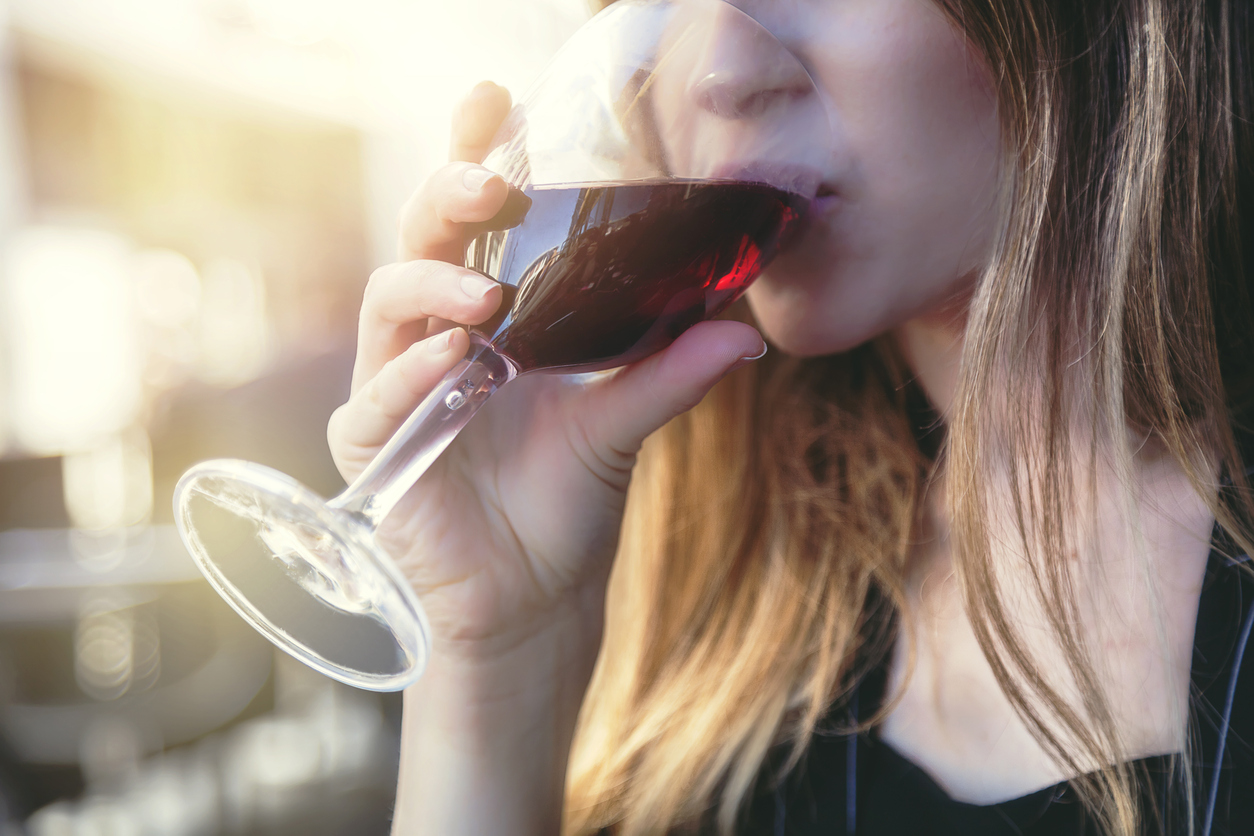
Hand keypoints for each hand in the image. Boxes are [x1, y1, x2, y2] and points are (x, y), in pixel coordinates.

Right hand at [326, 81, 765, 678]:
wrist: (536, 596)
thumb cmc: (568, 500)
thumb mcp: (624, 423)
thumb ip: (671, 372)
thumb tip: (751, 330)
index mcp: (491, 314)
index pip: (474, 220)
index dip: (473, 155)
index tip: (495, 100)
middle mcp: (437, 334)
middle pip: (422, 238)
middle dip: (449, 194)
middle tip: (492, 178)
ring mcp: (396, 384)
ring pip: (388, 303)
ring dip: (433, 284)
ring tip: (488, 292)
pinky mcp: (373, 444)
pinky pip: (376, 396)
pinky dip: (410, 374)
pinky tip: (453, 361)